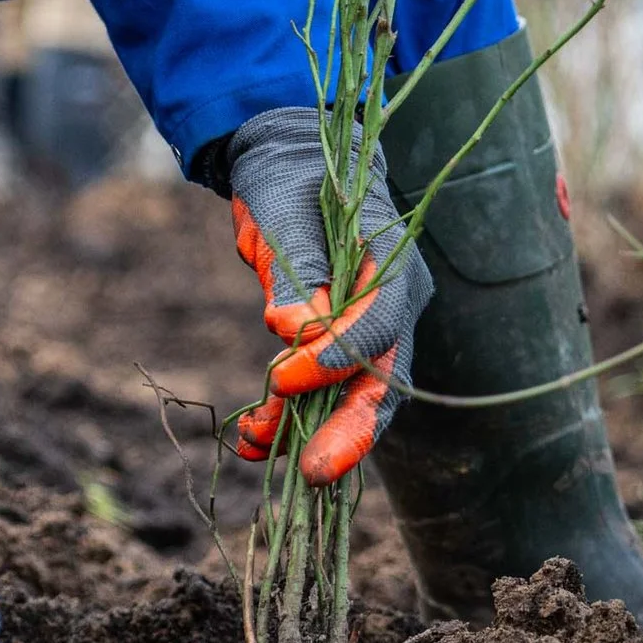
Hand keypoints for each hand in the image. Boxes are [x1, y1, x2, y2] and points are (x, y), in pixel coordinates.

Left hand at [225, 106, 431, 485]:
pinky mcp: (332, 351)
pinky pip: (317, 397)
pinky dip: (285, 420)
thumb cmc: (290, 182)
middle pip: (380, 380)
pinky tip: (252, 439)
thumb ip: (295, 270)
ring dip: (303, 430)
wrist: (283, 170)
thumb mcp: (285, 214)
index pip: (380, 325)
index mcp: (390, 267)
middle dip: (348, 430)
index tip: (284, 377)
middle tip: (313, 472)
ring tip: (256, 447)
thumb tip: (293, 329)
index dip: (339, 358)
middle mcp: (388, 308)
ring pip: (348, 399)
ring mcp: (363, 334)